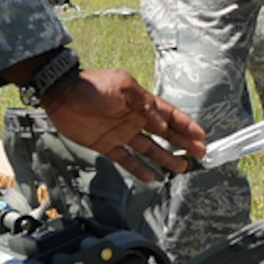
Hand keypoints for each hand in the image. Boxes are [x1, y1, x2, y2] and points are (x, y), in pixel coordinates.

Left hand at [39, 68, 206, 180]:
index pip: (169, 115)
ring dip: (165, 158)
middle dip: (182, 143)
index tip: (201, 136)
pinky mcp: (106, 145)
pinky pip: (126, 159)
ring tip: (181, 168)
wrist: (62, 95)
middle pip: (164, 134)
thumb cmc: (93, 87)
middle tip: (199, 154)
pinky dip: (138, 168)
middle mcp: (135, 119)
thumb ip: (144, 105)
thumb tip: (163, 126)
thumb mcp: (123, 87)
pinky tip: (151, 177)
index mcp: (141, 104)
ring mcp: (121, 133)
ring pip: (149, 148)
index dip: (185, 125)